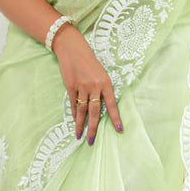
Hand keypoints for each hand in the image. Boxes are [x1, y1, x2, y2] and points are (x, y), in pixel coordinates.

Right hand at [51, 24, 123, 143]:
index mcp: (106, 83)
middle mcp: (95, 86)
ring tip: (79, 136)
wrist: (73, 49)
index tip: (119, 130)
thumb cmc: (89, 62)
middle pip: (94, 112)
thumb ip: (101, 89)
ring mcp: (81, 86)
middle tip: (91, 141)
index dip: (116, 118)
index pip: (112, 104)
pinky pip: (73, 103)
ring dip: (80, 124)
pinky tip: (75, 121)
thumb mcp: (100, 74)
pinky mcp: (70, 86)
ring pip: (82, 110)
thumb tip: (101, 107)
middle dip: (93, 128)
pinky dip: (74, 113)